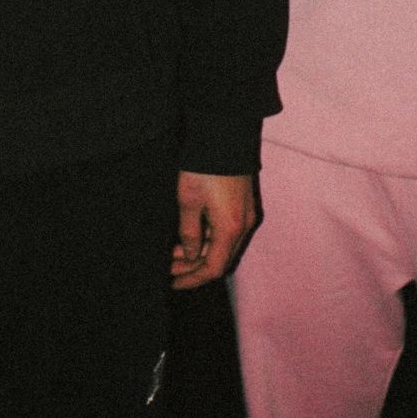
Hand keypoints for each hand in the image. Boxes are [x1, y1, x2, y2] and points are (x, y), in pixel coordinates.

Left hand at [171, 171, 255, 289]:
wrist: (225, 134)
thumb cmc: (205, 166)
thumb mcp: (188, 201)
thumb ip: (189, 232)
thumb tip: (189, 253)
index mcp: (230, 229)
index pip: (212, 268)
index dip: (192, 279)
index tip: (173, 282)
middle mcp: (244, 226)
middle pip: (220, 260)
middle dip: (194, 268)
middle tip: (170, 268)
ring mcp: (246, 215)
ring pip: (224, 247)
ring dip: (201, 253)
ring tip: (174, 252)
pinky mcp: (244, 204)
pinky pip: (228, 233)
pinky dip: (210, 240)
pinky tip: (192, 235)